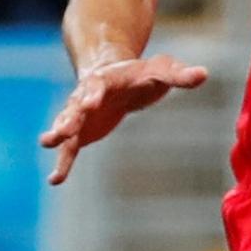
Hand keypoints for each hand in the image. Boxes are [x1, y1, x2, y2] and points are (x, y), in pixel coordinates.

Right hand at [38, 54, 207, 184]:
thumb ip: (180, 75)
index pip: (99, 85)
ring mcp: (81, 115)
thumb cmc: (142, 73)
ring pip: (66, 125)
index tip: (90, 102)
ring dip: (58, 134)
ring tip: (47, 143)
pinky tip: (55, 180)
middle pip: (76, 106)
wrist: (115, 75)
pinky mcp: (81, 133)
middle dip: (69, 117)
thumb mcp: (162, 70)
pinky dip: (63, 163)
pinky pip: (69, 149)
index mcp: (107, 79)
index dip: (94, 93)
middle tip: (60, 129)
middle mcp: (87, 96)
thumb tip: (204, 74)